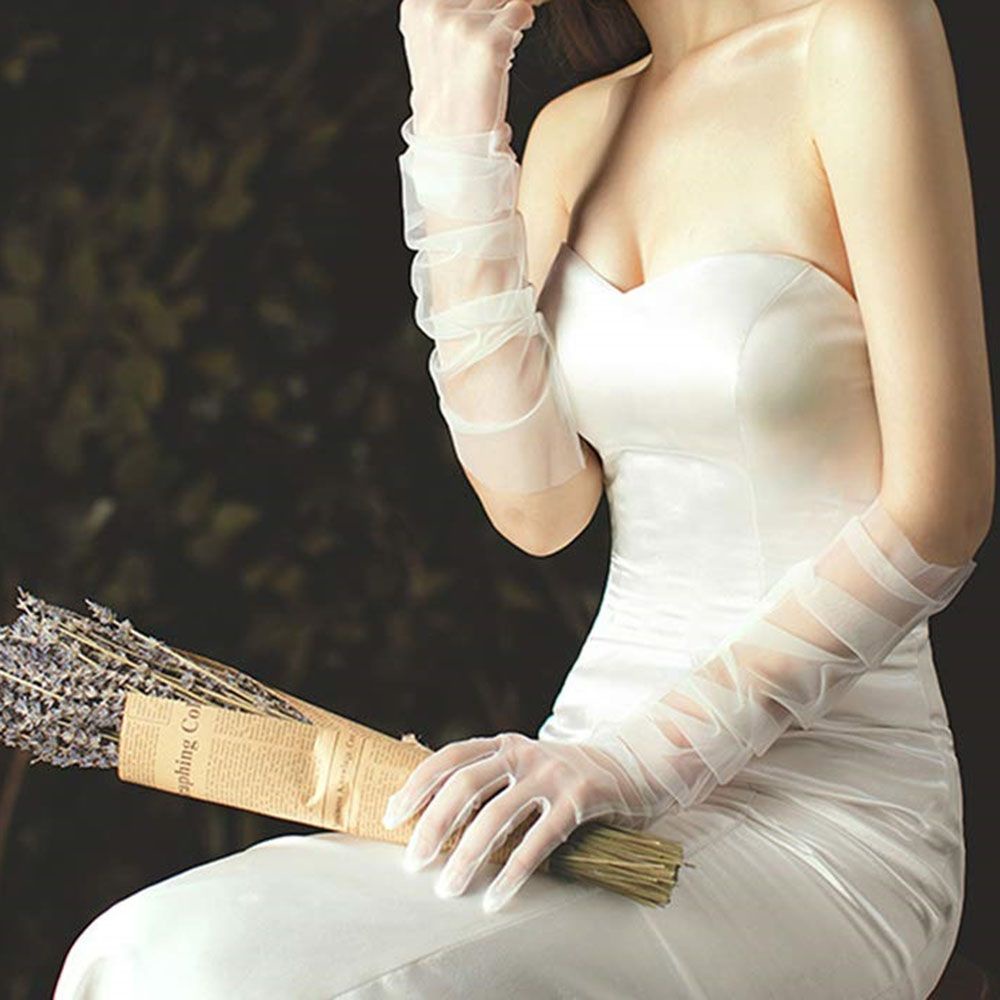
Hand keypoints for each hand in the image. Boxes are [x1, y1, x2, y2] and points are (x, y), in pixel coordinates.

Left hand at [381, 731, 648, 912]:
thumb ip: (489, 781)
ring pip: (496, 815)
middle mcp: (522, 753)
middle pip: (464, 786)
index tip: (391, 817)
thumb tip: (432, 816)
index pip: (449, 758)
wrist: (630, 766)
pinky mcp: (578, 800)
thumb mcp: (523, 767)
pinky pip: (537, 841)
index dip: (417, 786)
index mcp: (503, 744)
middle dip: (433, 826)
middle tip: (413, 863)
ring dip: (466, 855)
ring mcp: (551, 774)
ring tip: (447, 887)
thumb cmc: (563, 777)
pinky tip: (494, 897)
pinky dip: (511, 873)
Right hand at [398, 0, 536, 134]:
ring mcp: (460, 26)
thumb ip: (446, 12)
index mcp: (417, 8)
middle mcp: (434, 10)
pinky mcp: (488, 43)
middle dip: (496, 3)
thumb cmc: (450, 99)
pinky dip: (524, 20)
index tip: (485, 15)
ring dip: (509, 13)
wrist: (454, 146)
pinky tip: (515, 40)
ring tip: (502, 41)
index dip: (479, 2)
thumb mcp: (432, 46)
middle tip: (498, 28)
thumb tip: (483, 0)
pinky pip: (521, 9)